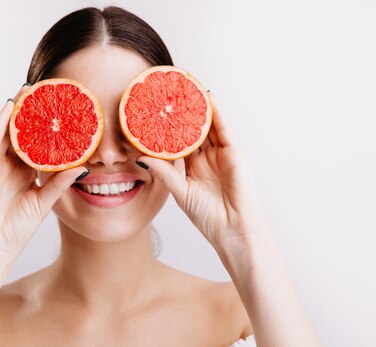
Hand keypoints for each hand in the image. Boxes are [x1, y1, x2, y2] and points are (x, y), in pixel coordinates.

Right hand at [0, 85, 88, 256]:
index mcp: (23, 172)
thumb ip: (60, 182)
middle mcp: (8, 165)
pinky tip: (9, 107)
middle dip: (31, 113)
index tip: (61, 110)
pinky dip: (0, 123)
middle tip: (45, 91)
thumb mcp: (45, 200)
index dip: (46, 127)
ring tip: (28, 90)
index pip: (36, 144)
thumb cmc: (18, 228)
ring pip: (6, 132)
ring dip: (16, 111)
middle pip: (21, 133)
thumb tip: (84, 167)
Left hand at [136, 91, 267, 248]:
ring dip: (199, 107)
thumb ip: (164, 173)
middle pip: (192, 129)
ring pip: (207, 125)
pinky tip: (207, 99)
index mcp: (191, 167)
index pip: (177, 142)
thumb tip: (141, 158)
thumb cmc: (208, 217)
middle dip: (181, 113)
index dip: (165, 128)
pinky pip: (224, 129)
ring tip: (186, 88)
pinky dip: (217, 113)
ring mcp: (220, 153)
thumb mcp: (180, 191)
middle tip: (167, 93)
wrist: (233, 230)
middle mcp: (206, 157)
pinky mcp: (233, 152)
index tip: (151, 113)